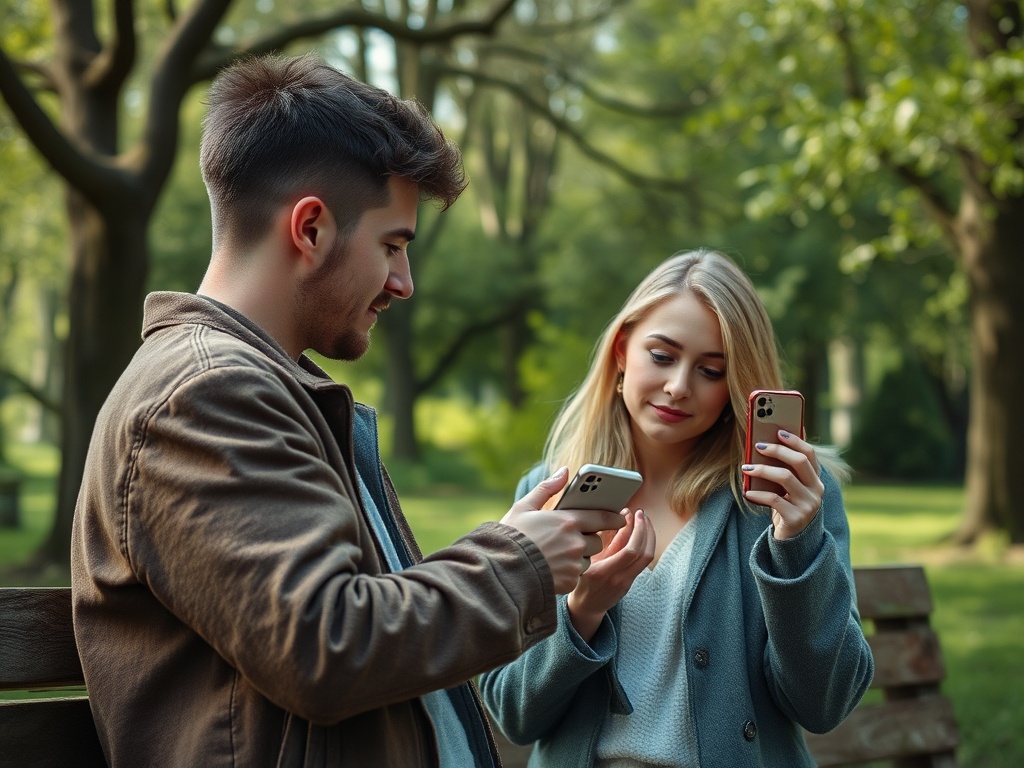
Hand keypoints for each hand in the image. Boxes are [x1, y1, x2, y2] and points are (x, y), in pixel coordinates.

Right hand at [501, 467, 626, 593]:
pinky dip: (569, 572)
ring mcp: (574, 564)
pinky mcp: (569, 582)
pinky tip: (552, 568)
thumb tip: (564, 471)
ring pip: (587, 559)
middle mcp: (576, 543)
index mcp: (568, 521)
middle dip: (589, 539)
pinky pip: (576, 575)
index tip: (620, 517)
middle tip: (573, 537)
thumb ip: (547, 488)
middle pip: (596, 541)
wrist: (500, 571)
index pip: (601, 517)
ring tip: (557, 554)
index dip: (613, 518)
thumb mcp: (524, 507)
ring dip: (579, 556)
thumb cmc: (510, 537)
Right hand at [567, 509, 654, 641]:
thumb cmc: (581, 580)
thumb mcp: (585, 559)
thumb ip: (603, 542)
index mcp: (602, 571)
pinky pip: (644, 562)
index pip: (627, 549)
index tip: (629, 512)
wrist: (586, 606)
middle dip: (644, 529)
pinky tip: (641, 534)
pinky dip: (645, 545)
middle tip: (641, 513)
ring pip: (647, 557)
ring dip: (649, 536)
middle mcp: (617, 578)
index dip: (632, 527)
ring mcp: (626, 582)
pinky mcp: (631, 583)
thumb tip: (619, 519)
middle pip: (641, 552)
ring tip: (644, 521)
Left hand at [742, 430, 823, 539]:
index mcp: (815, 479)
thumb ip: (785, 470)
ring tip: (745, 468)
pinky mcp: (796, 518)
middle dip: (778, 450)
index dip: (795, 440)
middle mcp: (816, 490)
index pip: (810, 454)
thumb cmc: (787, 506)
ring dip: (763, 470)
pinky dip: (758, 494)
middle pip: (799, 461)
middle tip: (758, 446)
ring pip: (785, 478)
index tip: (778, 431)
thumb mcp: (789, 488)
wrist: (794, 540)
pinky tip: (748, 492)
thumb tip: (768, 443)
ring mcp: (808, 505)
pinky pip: (775, 500)